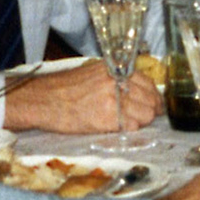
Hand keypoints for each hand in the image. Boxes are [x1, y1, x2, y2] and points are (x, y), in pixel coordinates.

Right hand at [3, 63, 159, 133]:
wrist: (44, 100)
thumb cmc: (65, 87)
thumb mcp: (94, 72)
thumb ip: (116, 78)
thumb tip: (137, 89)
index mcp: (115, 70)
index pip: (148, 82)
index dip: (153, 96)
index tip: (155, 104)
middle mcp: (117, 82)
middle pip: (150, 99)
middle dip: (152, 109)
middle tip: (148, 117)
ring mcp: (114, 100)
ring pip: (145, 114)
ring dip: (142, 121)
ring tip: (132, 123)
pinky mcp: (107, 118)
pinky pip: (131, 126)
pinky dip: (130, 129)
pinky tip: (121, 128)